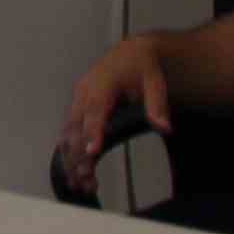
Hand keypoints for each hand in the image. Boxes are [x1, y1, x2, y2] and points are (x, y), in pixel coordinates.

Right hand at [55, 36, 173, 196]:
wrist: (131, 50)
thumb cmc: (142, 66)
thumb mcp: (155, 81)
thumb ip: (157, 104)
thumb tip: (164, 127)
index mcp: (102, 86)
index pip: (95, 112)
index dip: (92, 132)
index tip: (91, 152)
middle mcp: (84, 93)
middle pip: (75, 127)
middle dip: (77, 154)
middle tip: (83, 180)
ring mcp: (78, 99)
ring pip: (68, 132)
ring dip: (71, 157)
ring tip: (79, 183)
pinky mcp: (78, 105)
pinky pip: (69, 130)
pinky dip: (71, 150)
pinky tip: (77, 169)